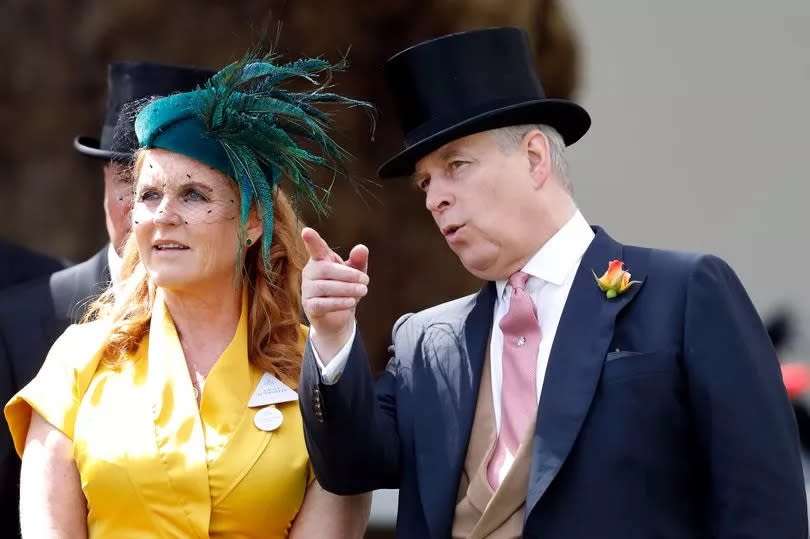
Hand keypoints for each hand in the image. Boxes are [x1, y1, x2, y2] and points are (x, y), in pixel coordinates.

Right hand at [301, 227, 368, 362]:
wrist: (338, 318)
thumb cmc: (345, 289)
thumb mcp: (355, 273)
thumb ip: (358, 260)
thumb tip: (362, 248)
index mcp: (320, 260)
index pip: (315, 248)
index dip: (312, 240)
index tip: (306, 231)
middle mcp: (310, 272)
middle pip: (326, 269)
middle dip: (348, 274)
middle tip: (366, 281)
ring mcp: (307, 290)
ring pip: (325, 287)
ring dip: (347, 289)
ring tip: (363, 291)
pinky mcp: (309, 307)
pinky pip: (322, 304)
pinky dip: (338, 302)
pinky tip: (351, 302)